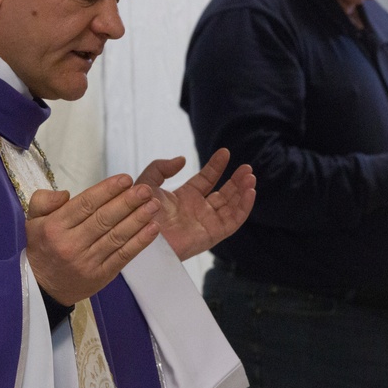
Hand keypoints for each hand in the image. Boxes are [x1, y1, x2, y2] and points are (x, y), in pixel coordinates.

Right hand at [25, 175, 160, 305]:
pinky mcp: (101, 275)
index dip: (107, 190)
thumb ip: (44, 200)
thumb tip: (66, 193)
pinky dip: (139, 242)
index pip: (85, 204)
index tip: (126, 179)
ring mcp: (87, 261)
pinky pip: (123, 256)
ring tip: (153, 205)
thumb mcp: (32, 220)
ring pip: (116, 236)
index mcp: (55, 227)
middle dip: (128, 202)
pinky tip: (152, 229)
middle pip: (104, 219)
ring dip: (138, 219)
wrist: (42, 288)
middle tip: (145, 189)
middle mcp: (71, 244)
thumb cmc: (42, 248)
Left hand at [134, 148, 255, 260]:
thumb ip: (160, 168)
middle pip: (224, 193)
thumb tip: (182, 159)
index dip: (216, 166)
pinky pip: (233, 221)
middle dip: (236, 180)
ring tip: (250, 176)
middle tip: (247, 167)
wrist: (138, 234)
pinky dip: (244, 207)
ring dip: (243, 191)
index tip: (225, 152)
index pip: (206, 180)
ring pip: (231, 206)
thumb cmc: (137, 212)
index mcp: (184, 198)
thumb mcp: (146, 183)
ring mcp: (205, 222)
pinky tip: (250, 192)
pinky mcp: (212, 235)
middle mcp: (197, 210)